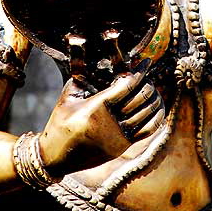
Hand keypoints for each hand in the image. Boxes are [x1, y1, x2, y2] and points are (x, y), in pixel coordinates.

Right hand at [39, 65, 163, 173]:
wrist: (56, 158)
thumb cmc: (59, 123)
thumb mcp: (67, 98)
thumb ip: (80, 76)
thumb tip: (85, 52)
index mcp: (96, 107)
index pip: (126, 85)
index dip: (139, 72)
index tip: (146, 62)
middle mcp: (110, 123)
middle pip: (140, 97)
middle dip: (147, 83)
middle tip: (148, 76)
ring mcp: (118, 137)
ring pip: (147, 113)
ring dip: (153, 99)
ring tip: (153, 89)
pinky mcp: (122, 147)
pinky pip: (148, 130)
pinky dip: (155, 117)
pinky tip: (155, 108)